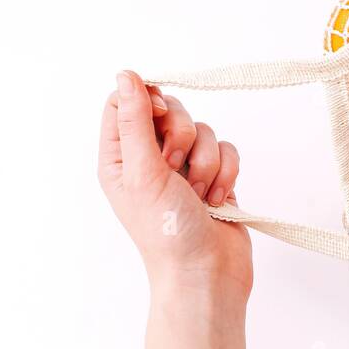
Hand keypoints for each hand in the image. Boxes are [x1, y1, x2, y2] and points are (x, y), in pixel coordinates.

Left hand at [98, 71, 251, 305]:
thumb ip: (136, 121)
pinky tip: (218, 200)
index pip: (125, 103)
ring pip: (204, 132)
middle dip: (184, 137)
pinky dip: (227, 173)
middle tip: (176, 167)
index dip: (148, 101)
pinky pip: (227, 151)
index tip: (163, 117)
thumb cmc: (166, 232)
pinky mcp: (215, 178)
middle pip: (171, 111)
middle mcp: (150, 159)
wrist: (207, 272)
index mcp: (120, 157)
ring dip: (207, 163)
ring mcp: (184, 169)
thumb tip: (126, 76)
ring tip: (199, 194)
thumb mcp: (143, 171)